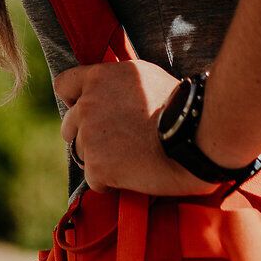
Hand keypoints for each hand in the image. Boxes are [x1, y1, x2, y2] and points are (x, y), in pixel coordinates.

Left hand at [54, 61, 221, 195]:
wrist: (196, 135)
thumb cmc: (182, 106)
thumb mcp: (147, 77)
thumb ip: (119, 84)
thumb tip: (115, 93)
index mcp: (100, 78)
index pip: (64, 85)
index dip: (73, 100)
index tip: (86, 112)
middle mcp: (88, 104)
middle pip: (69, 126)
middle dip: (86, 137)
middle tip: (116, 146)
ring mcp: (89, 135)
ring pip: (82, 154)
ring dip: (101, 161)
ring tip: (132, 162)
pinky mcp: (97, 166)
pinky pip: (95, 180)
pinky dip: (111, 183)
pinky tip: (135, 176)